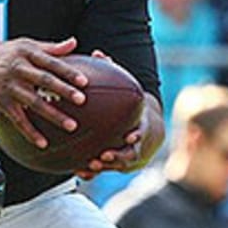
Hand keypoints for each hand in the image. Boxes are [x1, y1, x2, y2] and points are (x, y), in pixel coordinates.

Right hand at [0, 37, 87, 147]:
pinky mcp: (2, 103)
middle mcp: (17, 69)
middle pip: (43, 80)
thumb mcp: (24, 45)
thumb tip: (73, 43)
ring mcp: (9, 88)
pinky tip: (43, 143)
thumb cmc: (3, 55)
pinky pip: (18, 120)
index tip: (84, 81)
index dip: (67, 71)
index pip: (50, 62)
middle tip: (81, 100)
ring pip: (34, 103)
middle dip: (63, 91)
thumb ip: (50, 48)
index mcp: (26, 53)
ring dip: (53, 115)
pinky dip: (30, 133)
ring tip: (71, 125)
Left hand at [75, 50, 145, 178]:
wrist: (148, 130)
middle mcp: (136, 146)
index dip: (137, 136)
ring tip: (90, 166)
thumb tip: (97, 53)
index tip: (130, 136)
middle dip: (118, 157)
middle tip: (105, 155)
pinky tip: (80, 173)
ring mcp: (128, 158)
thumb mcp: (127, 92)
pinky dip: (93, 173)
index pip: (142, 132)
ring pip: (116, 167)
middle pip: (130, 155)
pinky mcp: (116, 166)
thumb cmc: (132, 107)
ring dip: (104, 168)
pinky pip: (104, 172)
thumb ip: (114, 74)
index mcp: (141, 127)